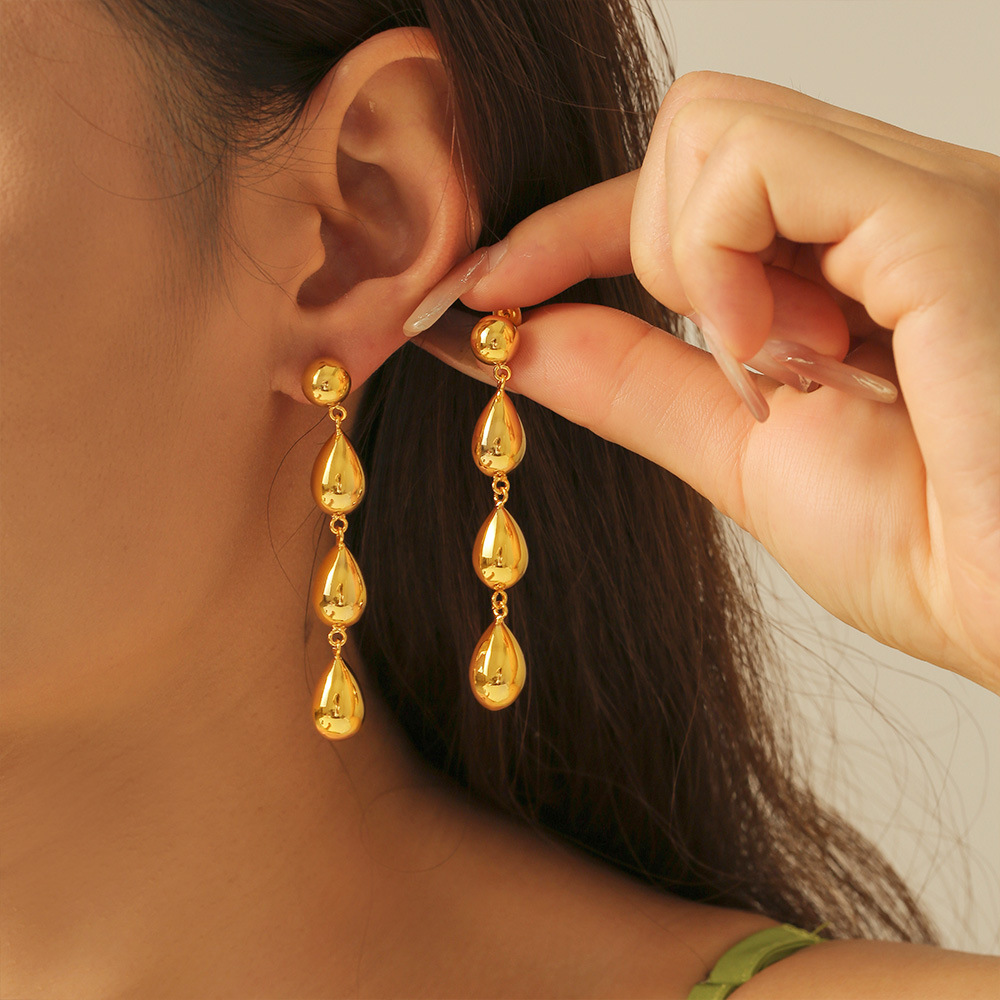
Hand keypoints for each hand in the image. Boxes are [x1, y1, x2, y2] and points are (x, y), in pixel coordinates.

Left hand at [406, 72, 999, 692]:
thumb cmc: (935, 550)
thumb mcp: (744, 452)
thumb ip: (636, 382)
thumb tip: (521, 336)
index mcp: (859, 256)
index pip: (692, 184)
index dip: (573, 227)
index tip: (487, 283)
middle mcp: (895, 203)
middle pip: (694, 134)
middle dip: (648, 251)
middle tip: (735, 363)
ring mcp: (921, 195)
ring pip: (710, 126)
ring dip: (694, 266)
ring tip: (783, 367)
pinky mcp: (936, 212)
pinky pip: (754, 166)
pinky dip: (721, 265)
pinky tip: (786, 351)